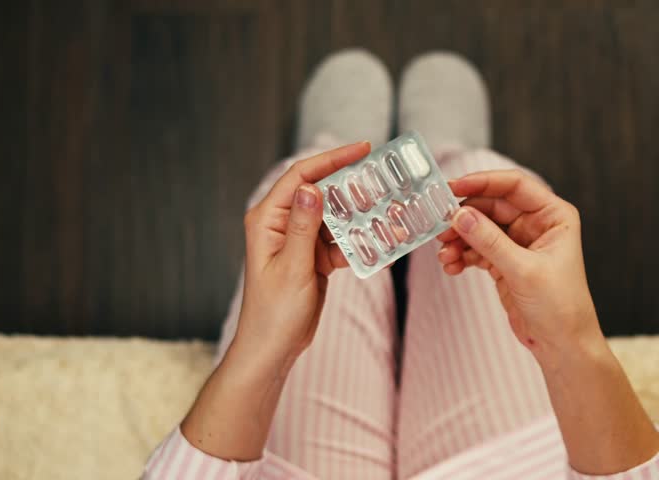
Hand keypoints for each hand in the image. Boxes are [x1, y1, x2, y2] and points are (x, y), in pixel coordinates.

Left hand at [232, 142, 370, 367]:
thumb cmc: (273, 312)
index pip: (301, 176)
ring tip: (390, 216)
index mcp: (267, 219)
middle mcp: (282, 224)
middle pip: (322, 193)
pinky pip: (340, 243)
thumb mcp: (292, 267)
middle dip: (354, 189)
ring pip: (336, 219)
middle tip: (384, 185)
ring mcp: (299, 241)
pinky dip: (359, 244)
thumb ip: (303, 226)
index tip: (364, 149)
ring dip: (361, 219)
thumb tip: (312, 188)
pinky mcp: (313, 257)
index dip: (332, 159)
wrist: (273, 348)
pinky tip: (382, 246)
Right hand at [437, 169, 601, 363]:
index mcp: (553, 216)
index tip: (454, 187)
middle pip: (491, 206)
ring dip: (459, 239)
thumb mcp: (524, 270)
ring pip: (480, 228)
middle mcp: (536, 224)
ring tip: (444, 254)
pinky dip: (461, 255)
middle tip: (440, 225)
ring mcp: (518, 243)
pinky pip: (476, 249)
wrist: (562, 345)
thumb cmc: (560, 307)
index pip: (515, 186)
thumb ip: (490, 241)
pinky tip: (451, 266)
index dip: (483, 182)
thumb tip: (460, 216)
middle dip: (464, 216)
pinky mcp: (504, 262)